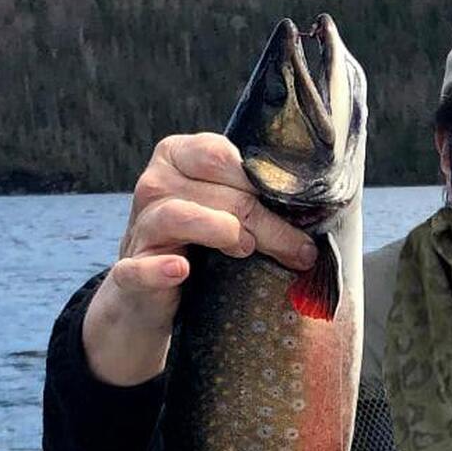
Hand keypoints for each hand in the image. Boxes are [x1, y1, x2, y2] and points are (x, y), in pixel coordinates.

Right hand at [82, 133, 318, 385]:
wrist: (153, 294)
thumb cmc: (203, 243)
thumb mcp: (228, 210)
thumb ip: (257, 198)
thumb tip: (322, 209)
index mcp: (178, 156)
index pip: (222, 155)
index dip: (265, 183)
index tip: (301, 210)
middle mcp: (154, 184)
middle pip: (218, 193)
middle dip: (267, 223)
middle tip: (300, 251)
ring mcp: (139, 227)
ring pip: (180, 216)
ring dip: (222, 231)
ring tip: (247, 249)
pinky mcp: (129, 271)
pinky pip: (139, 267)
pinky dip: (159, 269)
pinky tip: (180, 269)